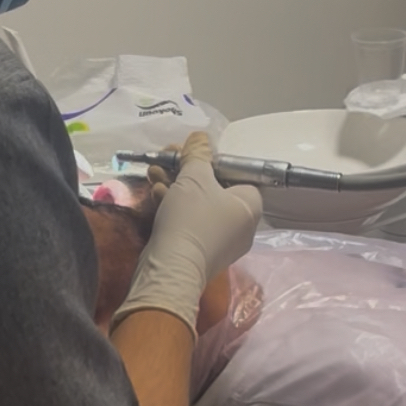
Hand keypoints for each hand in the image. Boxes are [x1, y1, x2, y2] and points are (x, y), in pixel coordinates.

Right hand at [112, 133, 262, 335]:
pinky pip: (191, 222)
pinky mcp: (200, 253)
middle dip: (187, 171)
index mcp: (250, 207)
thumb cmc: (191, 218)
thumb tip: (200, 137)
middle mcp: (241, 227)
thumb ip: (198, 153)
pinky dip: (175, 207)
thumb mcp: (194, 176)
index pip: (241, 175)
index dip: (217, 163)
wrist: (171, 268)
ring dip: (176, 185)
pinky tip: (156, 194)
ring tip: (154, 172)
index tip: (195, 156)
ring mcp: (221, 243)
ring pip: (199, 205)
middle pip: (215, 188)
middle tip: (167, 158)